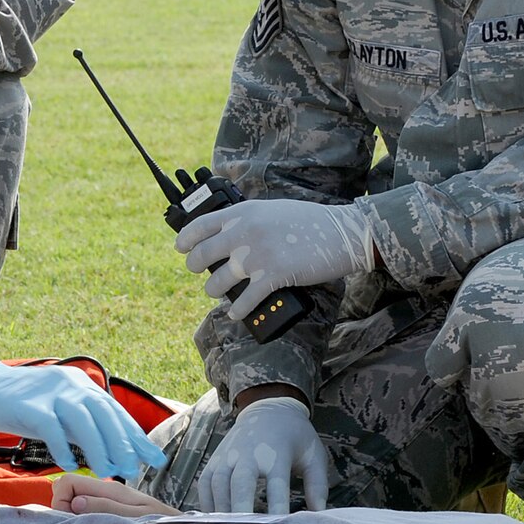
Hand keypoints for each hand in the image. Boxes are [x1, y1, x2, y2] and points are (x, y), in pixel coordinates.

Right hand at [0, 361, 166, 480]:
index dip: (136, 436)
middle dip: (123, 444)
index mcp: (82, 385)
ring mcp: (50, 392)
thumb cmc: (22, 405)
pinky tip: (70, 465)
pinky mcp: (30, 404)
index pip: (116, 412)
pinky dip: (63, 448)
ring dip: (98, 448)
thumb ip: (82, 426)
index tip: (154, 459)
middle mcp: (71, 384)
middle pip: (105, 415)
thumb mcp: (59, 411)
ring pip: (83, 420)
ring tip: (108, 473)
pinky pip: (52, 427)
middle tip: (134, 469)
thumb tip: (113, 451)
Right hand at [50, 475, 184, 517]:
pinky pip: (86, 514)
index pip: (68, 482)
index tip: (70, 522)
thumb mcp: (136, 519)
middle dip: (63, 509)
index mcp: (110, 490)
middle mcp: (106, 493)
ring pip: (74, 503)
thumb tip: (75, 503)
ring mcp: (108, 504)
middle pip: (67, 491)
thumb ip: (106, 509)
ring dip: (73, 518)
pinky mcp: (111, 514)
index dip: (61, 501)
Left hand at [176, 199, 372, 320]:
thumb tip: (228, 236)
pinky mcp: (272, 276)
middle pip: (201, 256)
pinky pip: (244, 300)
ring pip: (217, 282)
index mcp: (242, 213)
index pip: (199, 226)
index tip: (181, 248)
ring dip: (214, 291)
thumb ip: (248, 220)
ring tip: (217, 292)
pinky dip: (237, 310)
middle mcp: (243, 232)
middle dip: (195, 267)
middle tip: (198, 272)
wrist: (342, 233)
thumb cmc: (309, 221)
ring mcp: (256, 255)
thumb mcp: (271, 210)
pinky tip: (235, 312)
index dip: (185, 240)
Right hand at [198, 395, 328, 514]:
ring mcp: (228, 455)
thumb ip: (317, 485)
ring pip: (218, 485)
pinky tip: (216, 522)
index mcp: (276, 454)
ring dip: (223, 511)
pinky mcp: (215, 459)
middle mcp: (248, 454)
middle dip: (242, 511)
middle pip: (240, 485)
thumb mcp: (314, 456)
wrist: (268, 408)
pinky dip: (207, 504)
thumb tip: (319, 516)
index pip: (276, 485)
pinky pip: (205, 484)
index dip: (277, 508)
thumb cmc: (296, 438)